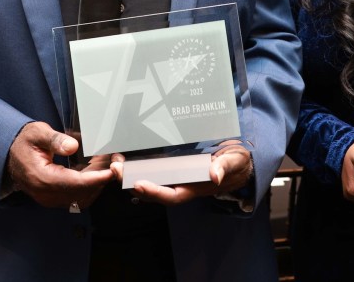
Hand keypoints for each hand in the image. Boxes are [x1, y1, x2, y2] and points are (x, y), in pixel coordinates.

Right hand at [7, 121, 114, 209]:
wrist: (9, 156)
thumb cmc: (24, 143)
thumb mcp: (37, 133)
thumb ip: (55, 140)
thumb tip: (73, 146)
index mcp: (41, 178)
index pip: (75, 183)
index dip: (97, 178)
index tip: (112, 170)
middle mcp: (46, 194)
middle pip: (82, 193)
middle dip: (101, 179)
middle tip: (115, 162)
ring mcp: (49, 199)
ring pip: (82, 198)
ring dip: (97, 184)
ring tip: (106, 164)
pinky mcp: (53, 199)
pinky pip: (77, 198)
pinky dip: (89, 186)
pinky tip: (95, 171)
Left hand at [113, 142, 253, 205]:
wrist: (239, 160)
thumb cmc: (237, 162)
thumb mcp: (234, 161)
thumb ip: (224, 167)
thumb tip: (214, 176)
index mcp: (195, 187)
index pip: (172, 195)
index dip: (155, 192)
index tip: (138, 184)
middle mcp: (182, 184)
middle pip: (154, 190)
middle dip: (133, 182)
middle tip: (116, 170)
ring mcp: (176, 176)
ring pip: (150, 180)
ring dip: (131, 174)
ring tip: (114, 163)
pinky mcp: (174, 166)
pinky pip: (153, 169)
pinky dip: (139, 165)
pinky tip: (126, 158)